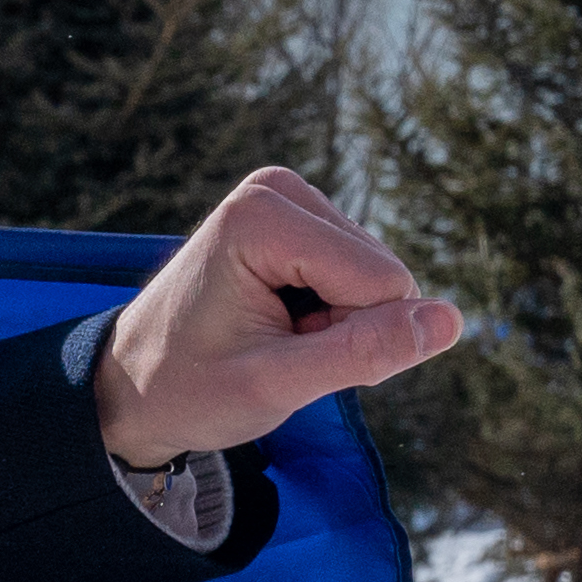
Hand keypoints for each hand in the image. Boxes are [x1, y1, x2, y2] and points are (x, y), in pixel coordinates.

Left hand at [90, 169, 464, 467]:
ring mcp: (290, 200)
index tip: (277, 352)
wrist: (129, 385)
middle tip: (272, 348)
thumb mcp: (275, 386)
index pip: (384, 283)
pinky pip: (362, 276)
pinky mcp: (303, 219)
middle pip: (384, 275)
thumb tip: (452, 321)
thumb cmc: (187, 389)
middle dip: (343, 327)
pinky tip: (277, 321)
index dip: (349, 337)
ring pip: (380, 279)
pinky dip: (329, 313)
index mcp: (261, 217)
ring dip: (335, 323)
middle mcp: (277, 191)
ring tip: (268, 335)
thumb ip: (363, 352)